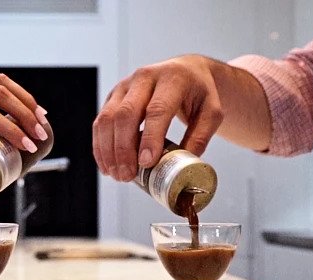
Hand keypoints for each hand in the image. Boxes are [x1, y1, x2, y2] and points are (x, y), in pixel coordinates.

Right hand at [92, 55, 226, 180]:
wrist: (186, 71)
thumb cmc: (199, 93)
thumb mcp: (211, 113)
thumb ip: (200, 138)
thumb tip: (183, 165)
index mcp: (172, 79)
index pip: (157, 109)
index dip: (150, 137)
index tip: (147, 162)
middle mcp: (144, 78)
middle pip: (126, 114)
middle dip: (124, 149)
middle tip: (128, 175)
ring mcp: (125, 85)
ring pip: (108, 118)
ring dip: (109, 150)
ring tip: (118, 175)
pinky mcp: (113, 95)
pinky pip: (101, 121)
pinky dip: (101, 146)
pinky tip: (107, 165)